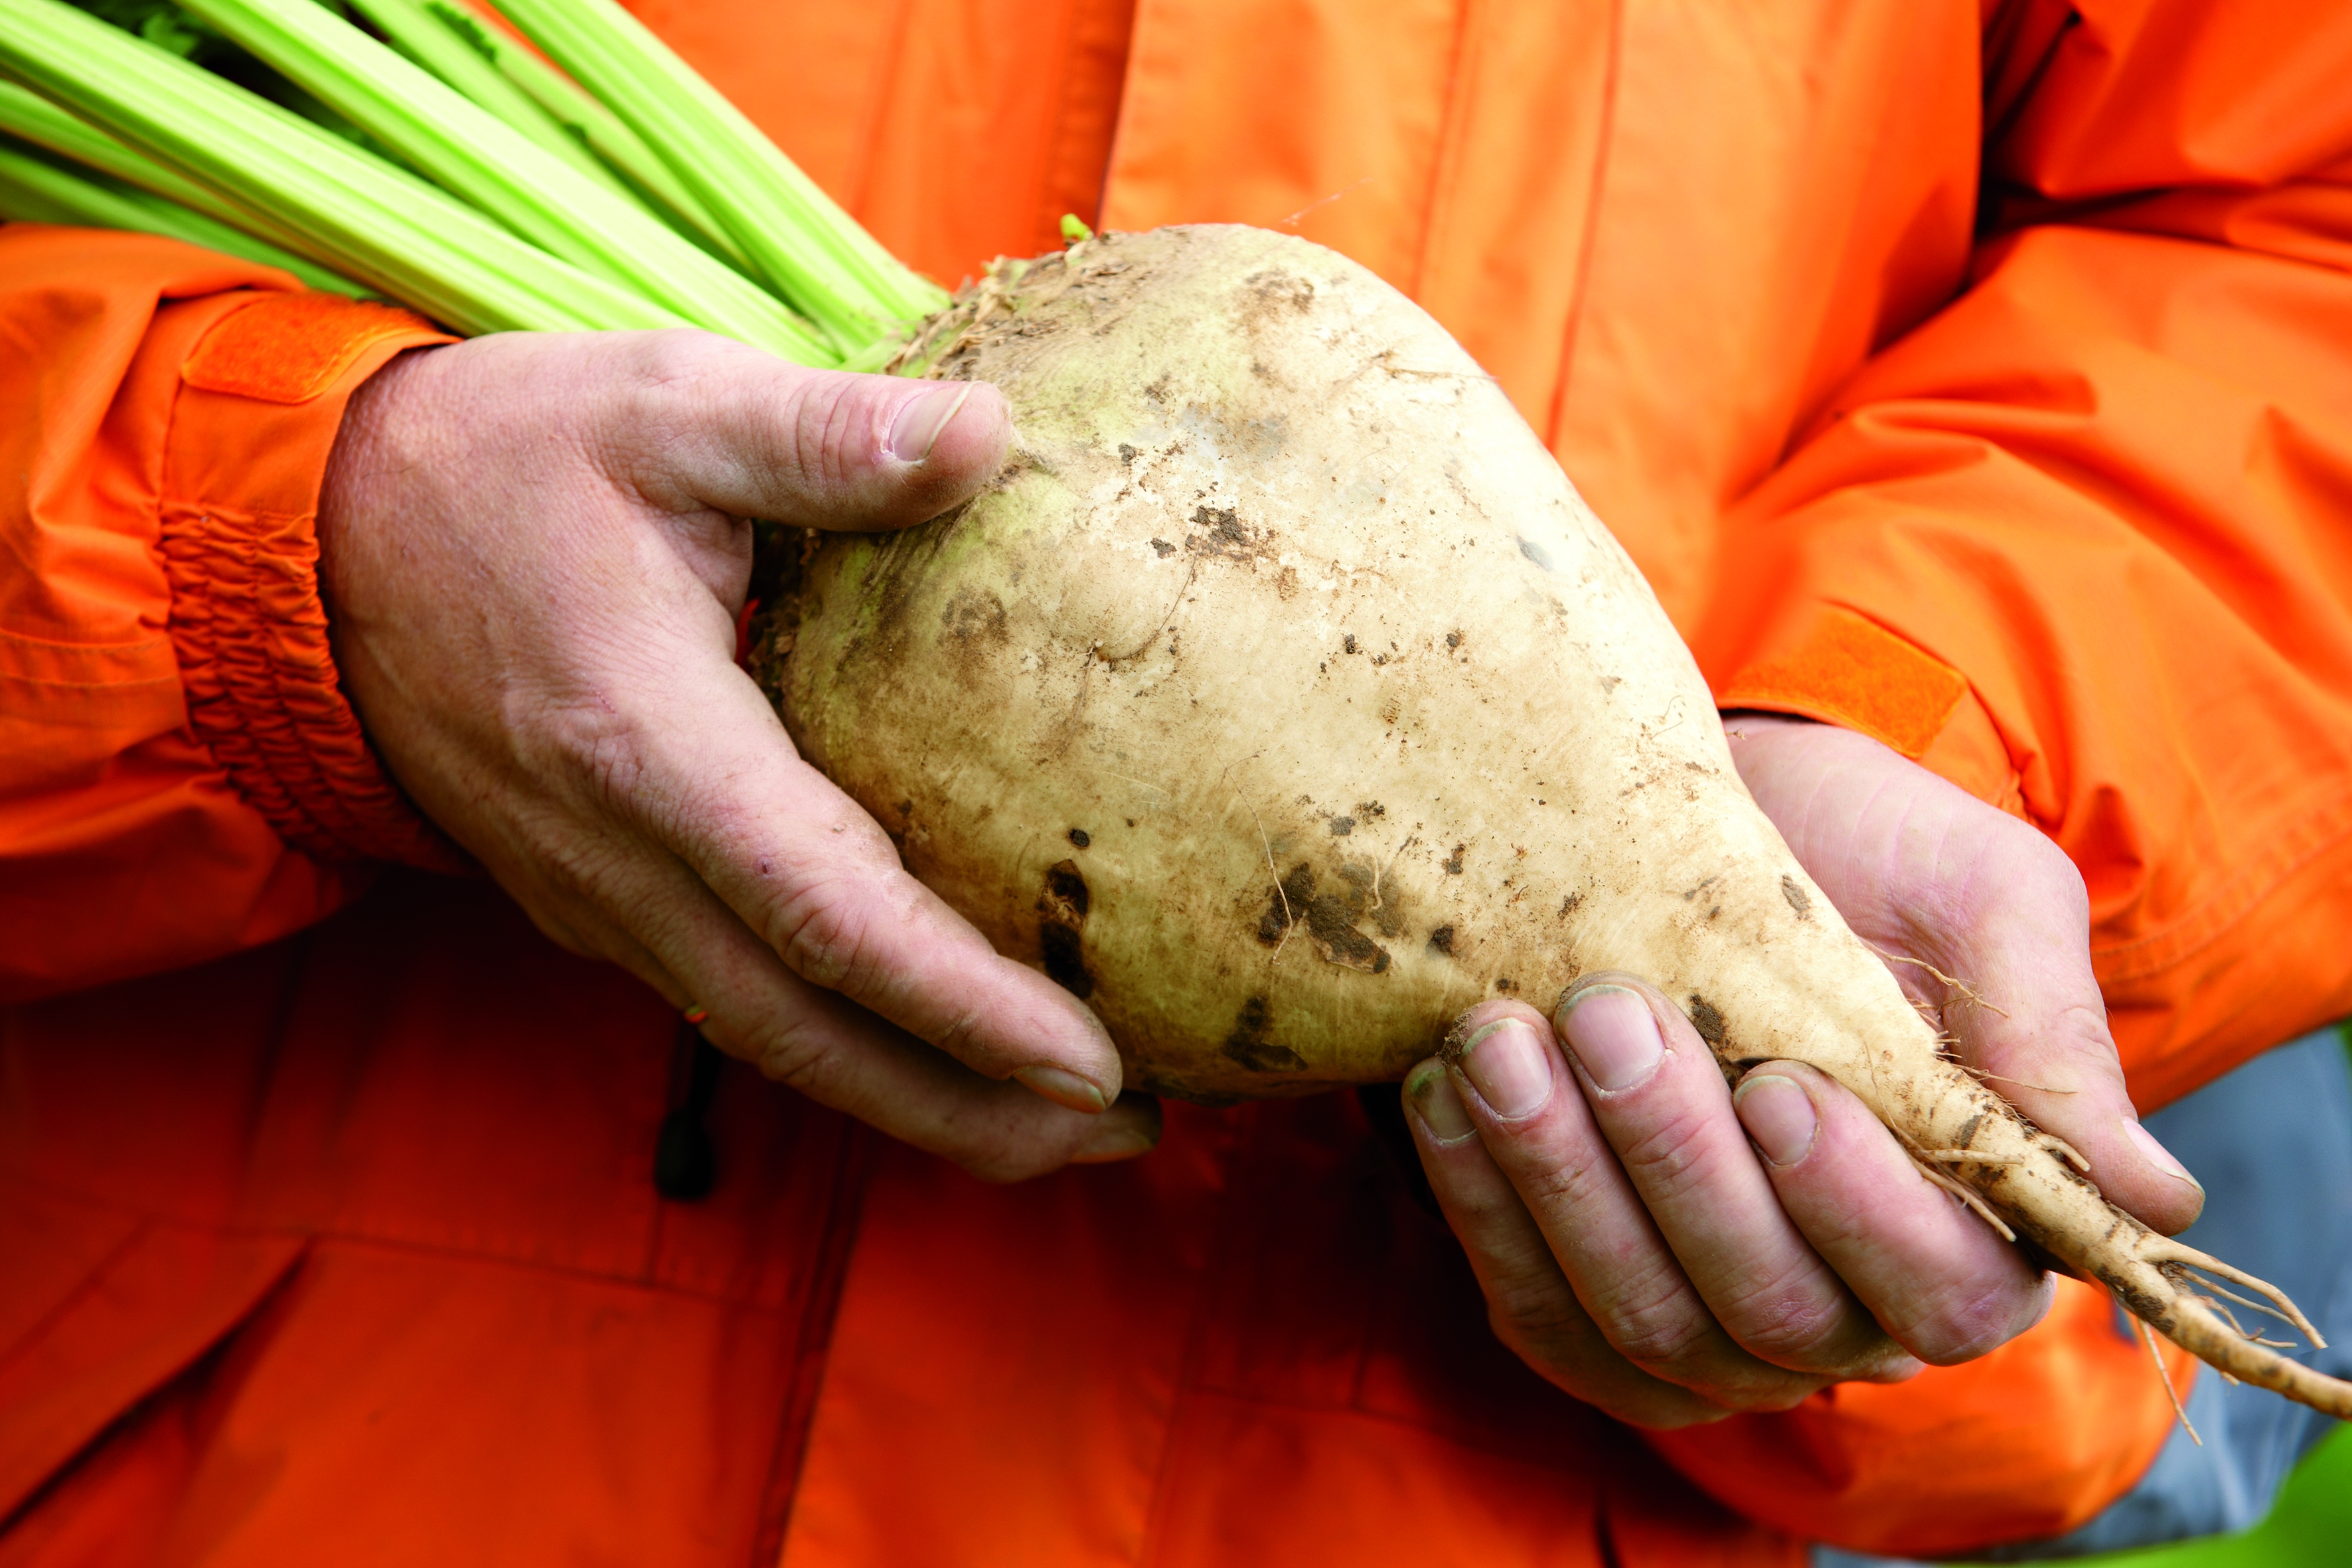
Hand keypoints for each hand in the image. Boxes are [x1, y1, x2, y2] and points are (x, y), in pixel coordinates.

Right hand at [318, 329, 1157, 1179]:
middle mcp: (614, 857)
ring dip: (918, 1103)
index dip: (960, 1005)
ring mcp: (596, 897)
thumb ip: (826, 433)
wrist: (317, 539)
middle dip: (968, 1108)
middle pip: (807, 1033)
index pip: (826, 914)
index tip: (1090, 1064)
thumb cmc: (502, 457)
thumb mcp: (666, 403)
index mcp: (644, 743)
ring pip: (770, 1044)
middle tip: (1125, 1129)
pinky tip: (941, 1052)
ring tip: (1066, 1128)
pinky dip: (847, 1051)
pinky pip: (734, 1005)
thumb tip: (993, 437)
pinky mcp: (596, 903)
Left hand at [1401, 716, 2203, 1425]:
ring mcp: (1702, 1314)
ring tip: (1499, 1044)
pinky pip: (1532, 1309)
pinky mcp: (1582, 1295)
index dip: (1857, 1209)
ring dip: (1559, 1188)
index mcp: (1967, 1228)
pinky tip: (1450, 1094)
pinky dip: (1482, 1211)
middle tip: (1608, 1017)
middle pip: (1771, 1317)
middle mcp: (1840, 1305)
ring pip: (1638, 1326)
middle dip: (1677, 1170)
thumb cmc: (1873, 858)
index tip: (1782, 1082)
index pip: (1939, 1289)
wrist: (1728, 818)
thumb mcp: (1986, 905)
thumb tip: (2152, 1199)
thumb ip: (2050, 1040)